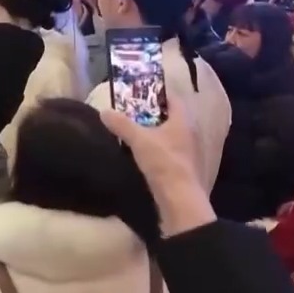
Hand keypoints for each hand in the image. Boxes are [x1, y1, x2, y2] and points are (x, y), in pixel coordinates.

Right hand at [99, 90, 213, 235]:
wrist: (179, 200)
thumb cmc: (163, 162)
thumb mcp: (138, 140)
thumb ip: (122, 124)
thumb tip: (104, 111)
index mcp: (183, 121)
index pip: (173, 99)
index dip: (158, 94)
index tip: (140, 93)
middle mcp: (189, 134)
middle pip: (171, 118)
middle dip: (152, 115)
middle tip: (131, 113)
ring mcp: (189, 153)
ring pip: (170, 137)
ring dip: (154, 134)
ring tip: (133, 134)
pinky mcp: (184, 170)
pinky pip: (169, 153)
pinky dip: (156, 150)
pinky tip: (141, 156)